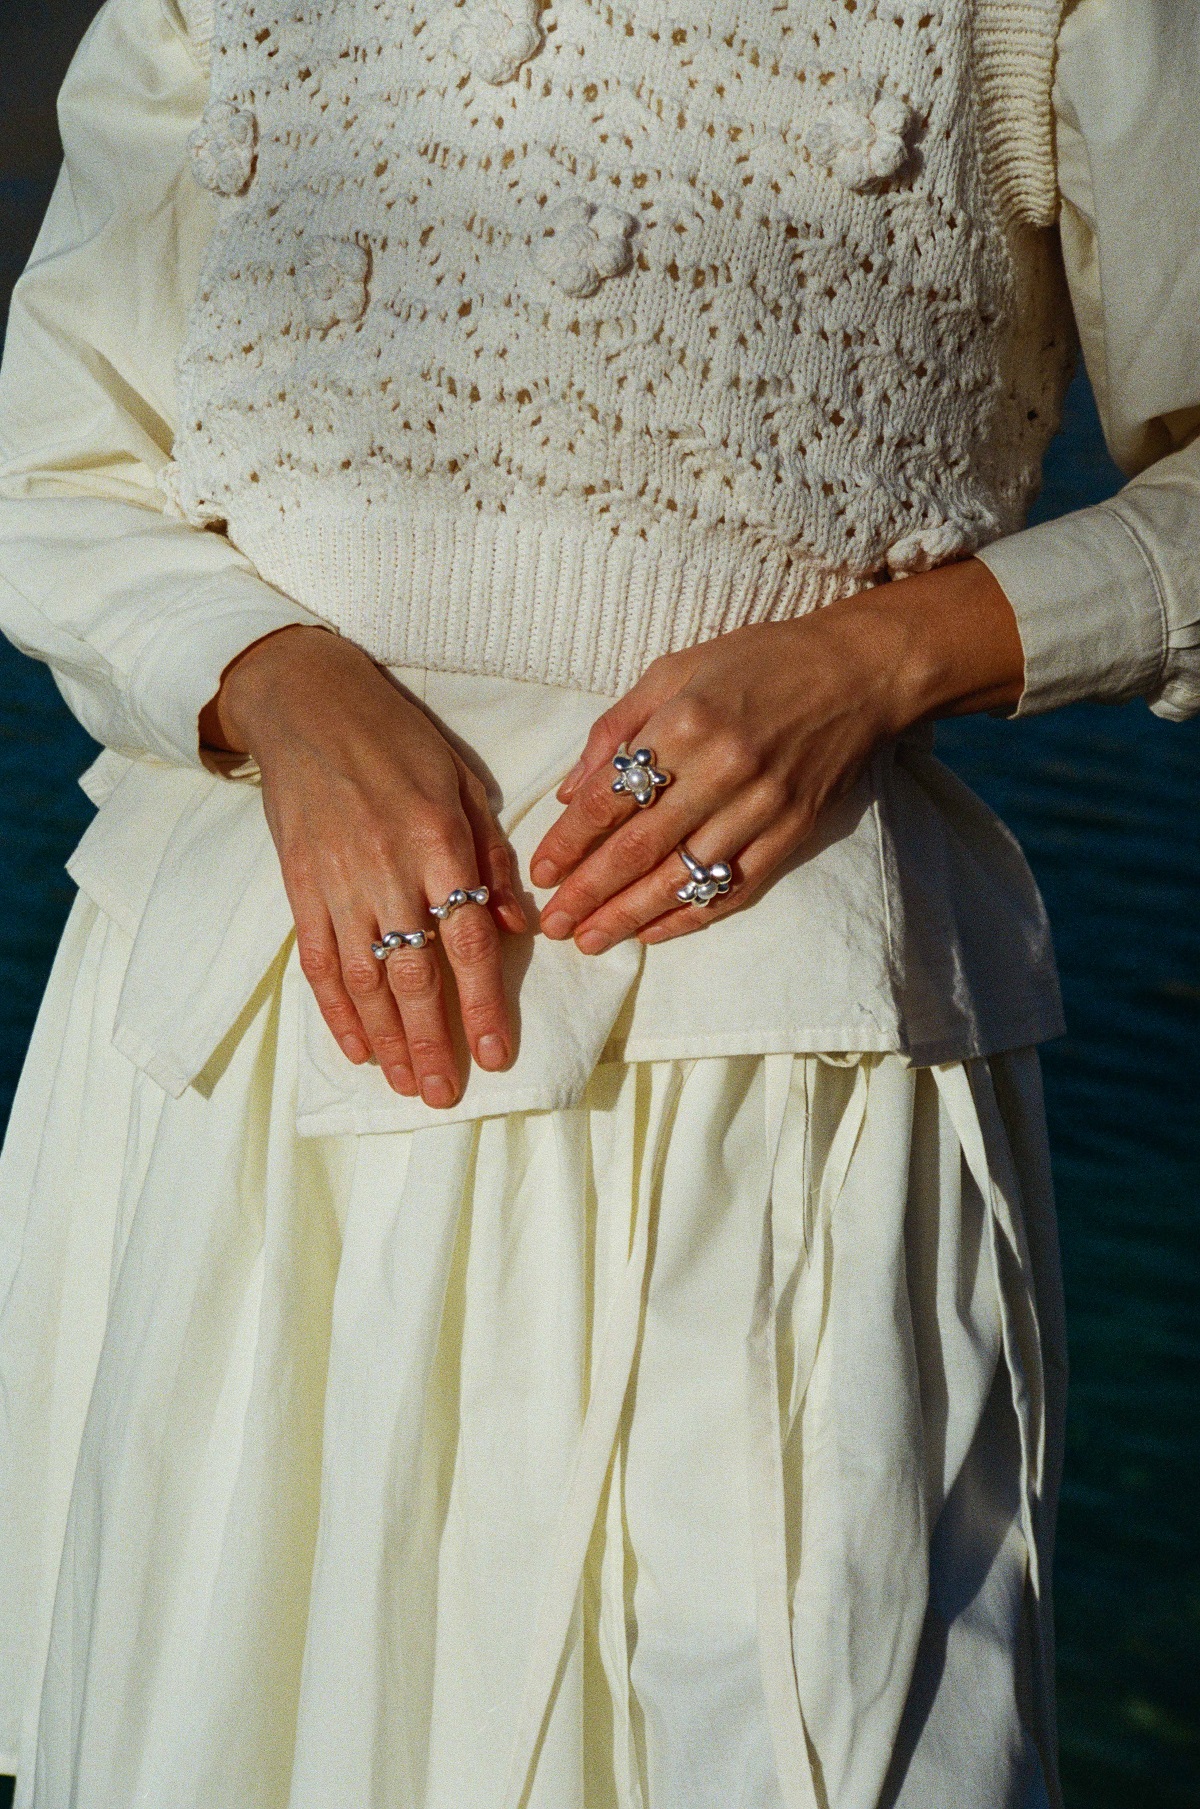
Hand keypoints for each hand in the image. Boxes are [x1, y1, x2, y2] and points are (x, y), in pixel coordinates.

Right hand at [203, 626, 526, 1106]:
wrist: (306, 703)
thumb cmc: (397, 739)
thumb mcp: (463, 782)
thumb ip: (492, 856)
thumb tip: (519, 927)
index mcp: (439, 843)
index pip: (466, 943)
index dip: (481, 1006)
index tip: (494, 1055)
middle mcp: (388, 870)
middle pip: (414, 975)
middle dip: (432, 1042)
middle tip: (444, 1095)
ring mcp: (337, 882)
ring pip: (364, 980)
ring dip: (386, 1040)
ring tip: (404, 1085)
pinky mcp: (300, 886)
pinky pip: (319, 960)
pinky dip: (335, 1009)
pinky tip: (355, 1047)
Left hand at [530, 559, 1023, 950]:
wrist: (857, 672)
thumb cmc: (757, 662)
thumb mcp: (674, 670)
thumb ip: (616, 729)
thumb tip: (570, 794)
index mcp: (683, 723)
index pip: (609, 800)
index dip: (569, 843)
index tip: (541, 873)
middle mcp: (721, 769)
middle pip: (638, 849)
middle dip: (589, 893)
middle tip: (555, 925)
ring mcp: (761, 806)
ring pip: (682, 877)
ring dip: (630, 916)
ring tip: (593, 941)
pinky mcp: (793, 832)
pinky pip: (734, 888)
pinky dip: (690, 916)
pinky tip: (654, 933)